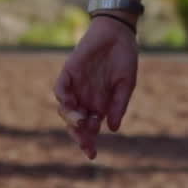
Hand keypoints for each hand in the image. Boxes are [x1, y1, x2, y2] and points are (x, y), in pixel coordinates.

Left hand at [52, 15, 138, 158]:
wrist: (118, 33)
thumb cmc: (125, 58)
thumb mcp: (127, 84)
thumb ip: (118, 105)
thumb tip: (112, 128)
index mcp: (99, 105)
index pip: (90, 129)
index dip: (89, 142)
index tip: (92, 155)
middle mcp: (85, 99)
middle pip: (76, 123)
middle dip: (79, 135)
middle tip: (85, 143)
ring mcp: (76, 86)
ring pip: (66, 109)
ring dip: (71, 119)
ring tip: (80, 122)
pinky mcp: (69, 72)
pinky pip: (60, 89)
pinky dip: (63, 98)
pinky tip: (69, 105)